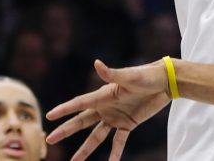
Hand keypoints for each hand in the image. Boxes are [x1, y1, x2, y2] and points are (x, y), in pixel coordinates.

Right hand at [46, 59, 170, 160]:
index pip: (79, 103)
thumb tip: (97, 63)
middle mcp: (105, 107)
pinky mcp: (128, 124)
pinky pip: (118, 142)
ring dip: (85, 149)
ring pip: (96, 136)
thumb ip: (112, 73)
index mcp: (103, 95)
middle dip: (66, 131)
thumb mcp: (130, 76)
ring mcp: (115, 117)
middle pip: (81, 121)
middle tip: (49, 140)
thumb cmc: (146, 75)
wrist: (164, 82)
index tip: (49, 115)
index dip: (64, 110)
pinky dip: (114, 153)